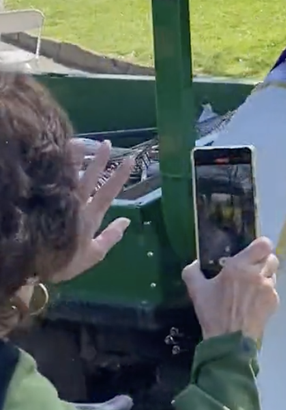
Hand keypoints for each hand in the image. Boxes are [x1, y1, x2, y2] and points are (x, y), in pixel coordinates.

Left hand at [50, 140, 133, 282]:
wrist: (32, 266)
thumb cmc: (64, 262)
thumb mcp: (93, 255)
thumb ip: (110, 237)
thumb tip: (127, 220)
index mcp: (90, 218)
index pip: (109, 193)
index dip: (120, 176)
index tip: (129, 160)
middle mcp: (76, 206)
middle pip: (90, 179)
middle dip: (100, 161)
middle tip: (107, 144)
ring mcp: (59, 202)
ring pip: (69, 176)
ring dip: (75, 159)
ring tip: (78, 142)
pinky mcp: (45, 202)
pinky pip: (52, 181)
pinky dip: (57, 169)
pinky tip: (56, 157)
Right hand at [182, 237, 279, 341]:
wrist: (229, 340)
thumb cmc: (213, 313)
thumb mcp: (197, 291)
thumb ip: (192, 272)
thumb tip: (194, 263)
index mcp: (240, 266)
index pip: (263, 244)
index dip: (259, 246)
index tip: (251, 252)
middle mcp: (258, 274)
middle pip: (271, 257)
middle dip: (262, 261)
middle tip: (251, 270)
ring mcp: (269, 288)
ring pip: (273, 274)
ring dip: (265, 276)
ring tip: (252, 287)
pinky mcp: (274, 302)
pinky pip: (273, 290)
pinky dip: (266, 293)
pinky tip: (254, 302)